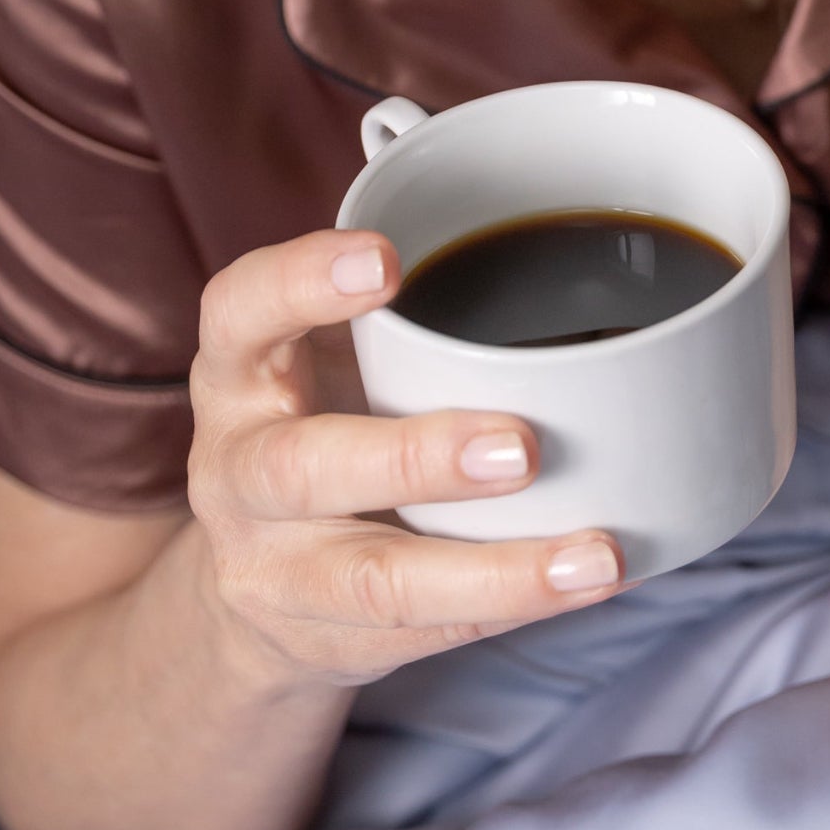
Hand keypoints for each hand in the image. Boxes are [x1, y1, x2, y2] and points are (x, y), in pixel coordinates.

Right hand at [187, 230, 623, 692]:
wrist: (253, 590)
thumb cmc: (321, 421)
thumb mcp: (322, 352)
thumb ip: (393, 296)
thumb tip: (509, 190)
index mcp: (238, 373)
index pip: (239, 312)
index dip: (301, 282)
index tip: (389, 260)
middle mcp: (239, 472)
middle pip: (300, 468)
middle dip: (415, 458)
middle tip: (522, 444)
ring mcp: (277, 568)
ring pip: (374, 579)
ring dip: (492, 569)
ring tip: (591, 553)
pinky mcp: (329, 639)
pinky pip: (427, 631)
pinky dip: (517, 605)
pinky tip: (590, 579)